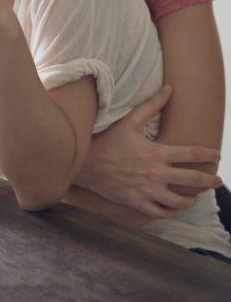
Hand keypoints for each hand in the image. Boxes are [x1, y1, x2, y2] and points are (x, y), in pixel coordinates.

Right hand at [76, 84, 222, 217]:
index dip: (210, 154)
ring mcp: (147, 191)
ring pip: (180, 202)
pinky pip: (162, 212)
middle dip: (211, 181)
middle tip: (217, 181)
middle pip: (194, 180)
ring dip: (192, 199)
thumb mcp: (128, 121)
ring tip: (194, 196)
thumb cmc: (107, 140)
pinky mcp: (137, 203)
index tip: (217, 155)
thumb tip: (170, 89)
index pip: (193, 154)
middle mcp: (156, 173)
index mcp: (157, 153)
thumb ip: (151, 105)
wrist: (84, 163)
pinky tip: (172, 206)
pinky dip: (171, 211)